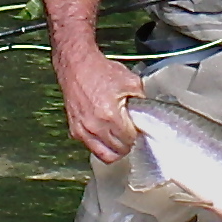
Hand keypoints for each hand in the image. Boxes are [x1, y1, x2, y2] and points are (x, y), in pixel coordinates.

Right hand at [55, 41, 144, 163]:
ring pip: (104, 155)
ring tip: (120, 138)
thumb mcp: (131, 82)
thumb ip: (142, 101)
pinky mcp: (75, 131)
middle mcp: (94, 126)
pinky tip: (106, 134)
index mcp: (110, 115)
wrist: (77, 65)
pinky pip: (92, 148)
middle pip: (118, 151)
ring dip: (114, 150)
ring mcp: (82, 130)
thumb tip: (146, 116)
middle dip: (127, 144)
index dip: (136, 136)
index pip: (129, 141)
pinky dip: (101, 145)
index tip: (138, 130)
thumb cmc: (101, 71)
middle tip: (130, 134)